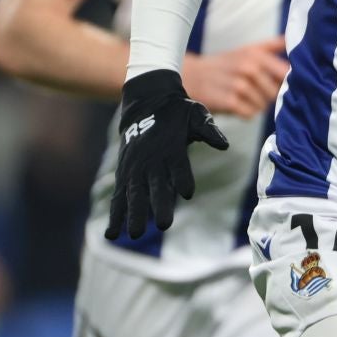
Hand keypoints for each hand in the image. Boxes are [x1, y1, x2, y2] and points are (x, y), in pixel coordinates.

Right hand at [104, 69, 229, 239]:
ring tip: (135, 234)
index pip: (179, 166)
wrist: (146, 102)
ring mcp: (135, 167)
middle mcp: (151, 159)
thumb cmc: (177, 112)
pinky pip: (119, 196)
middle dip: (159, 204)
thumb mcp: (196, 114)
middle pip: (155, 185)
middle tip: (164, 225)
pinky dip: (115, 214)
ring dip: (134, 214)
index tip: (187, 193)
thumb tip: (224, 144)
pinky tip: (113, 234)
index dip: (183, 178)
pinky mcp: (124, 173)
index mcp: (171, 147)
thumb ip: (208, 130)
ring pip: (134, 193)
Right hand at [182, 38, 289, 118]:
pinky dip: (245, 113)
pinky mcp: (229, 101)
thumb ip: (272, 45)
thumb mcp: (247, 50)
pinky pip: (250, 114)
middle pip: (275, 92)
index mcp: (255, 54)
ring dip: (256, 105)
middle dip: (268, 96)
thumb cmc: (226, 64)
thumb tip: (292, 38)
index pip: (285, 72)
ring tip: (243, 98)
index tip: (281, 85)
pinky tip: (237, 105)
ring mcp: (238, 85)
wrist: (192, 76)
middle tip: (255, 92)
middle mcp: (248, 68)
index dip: (286, 82)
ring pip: (263, 104)